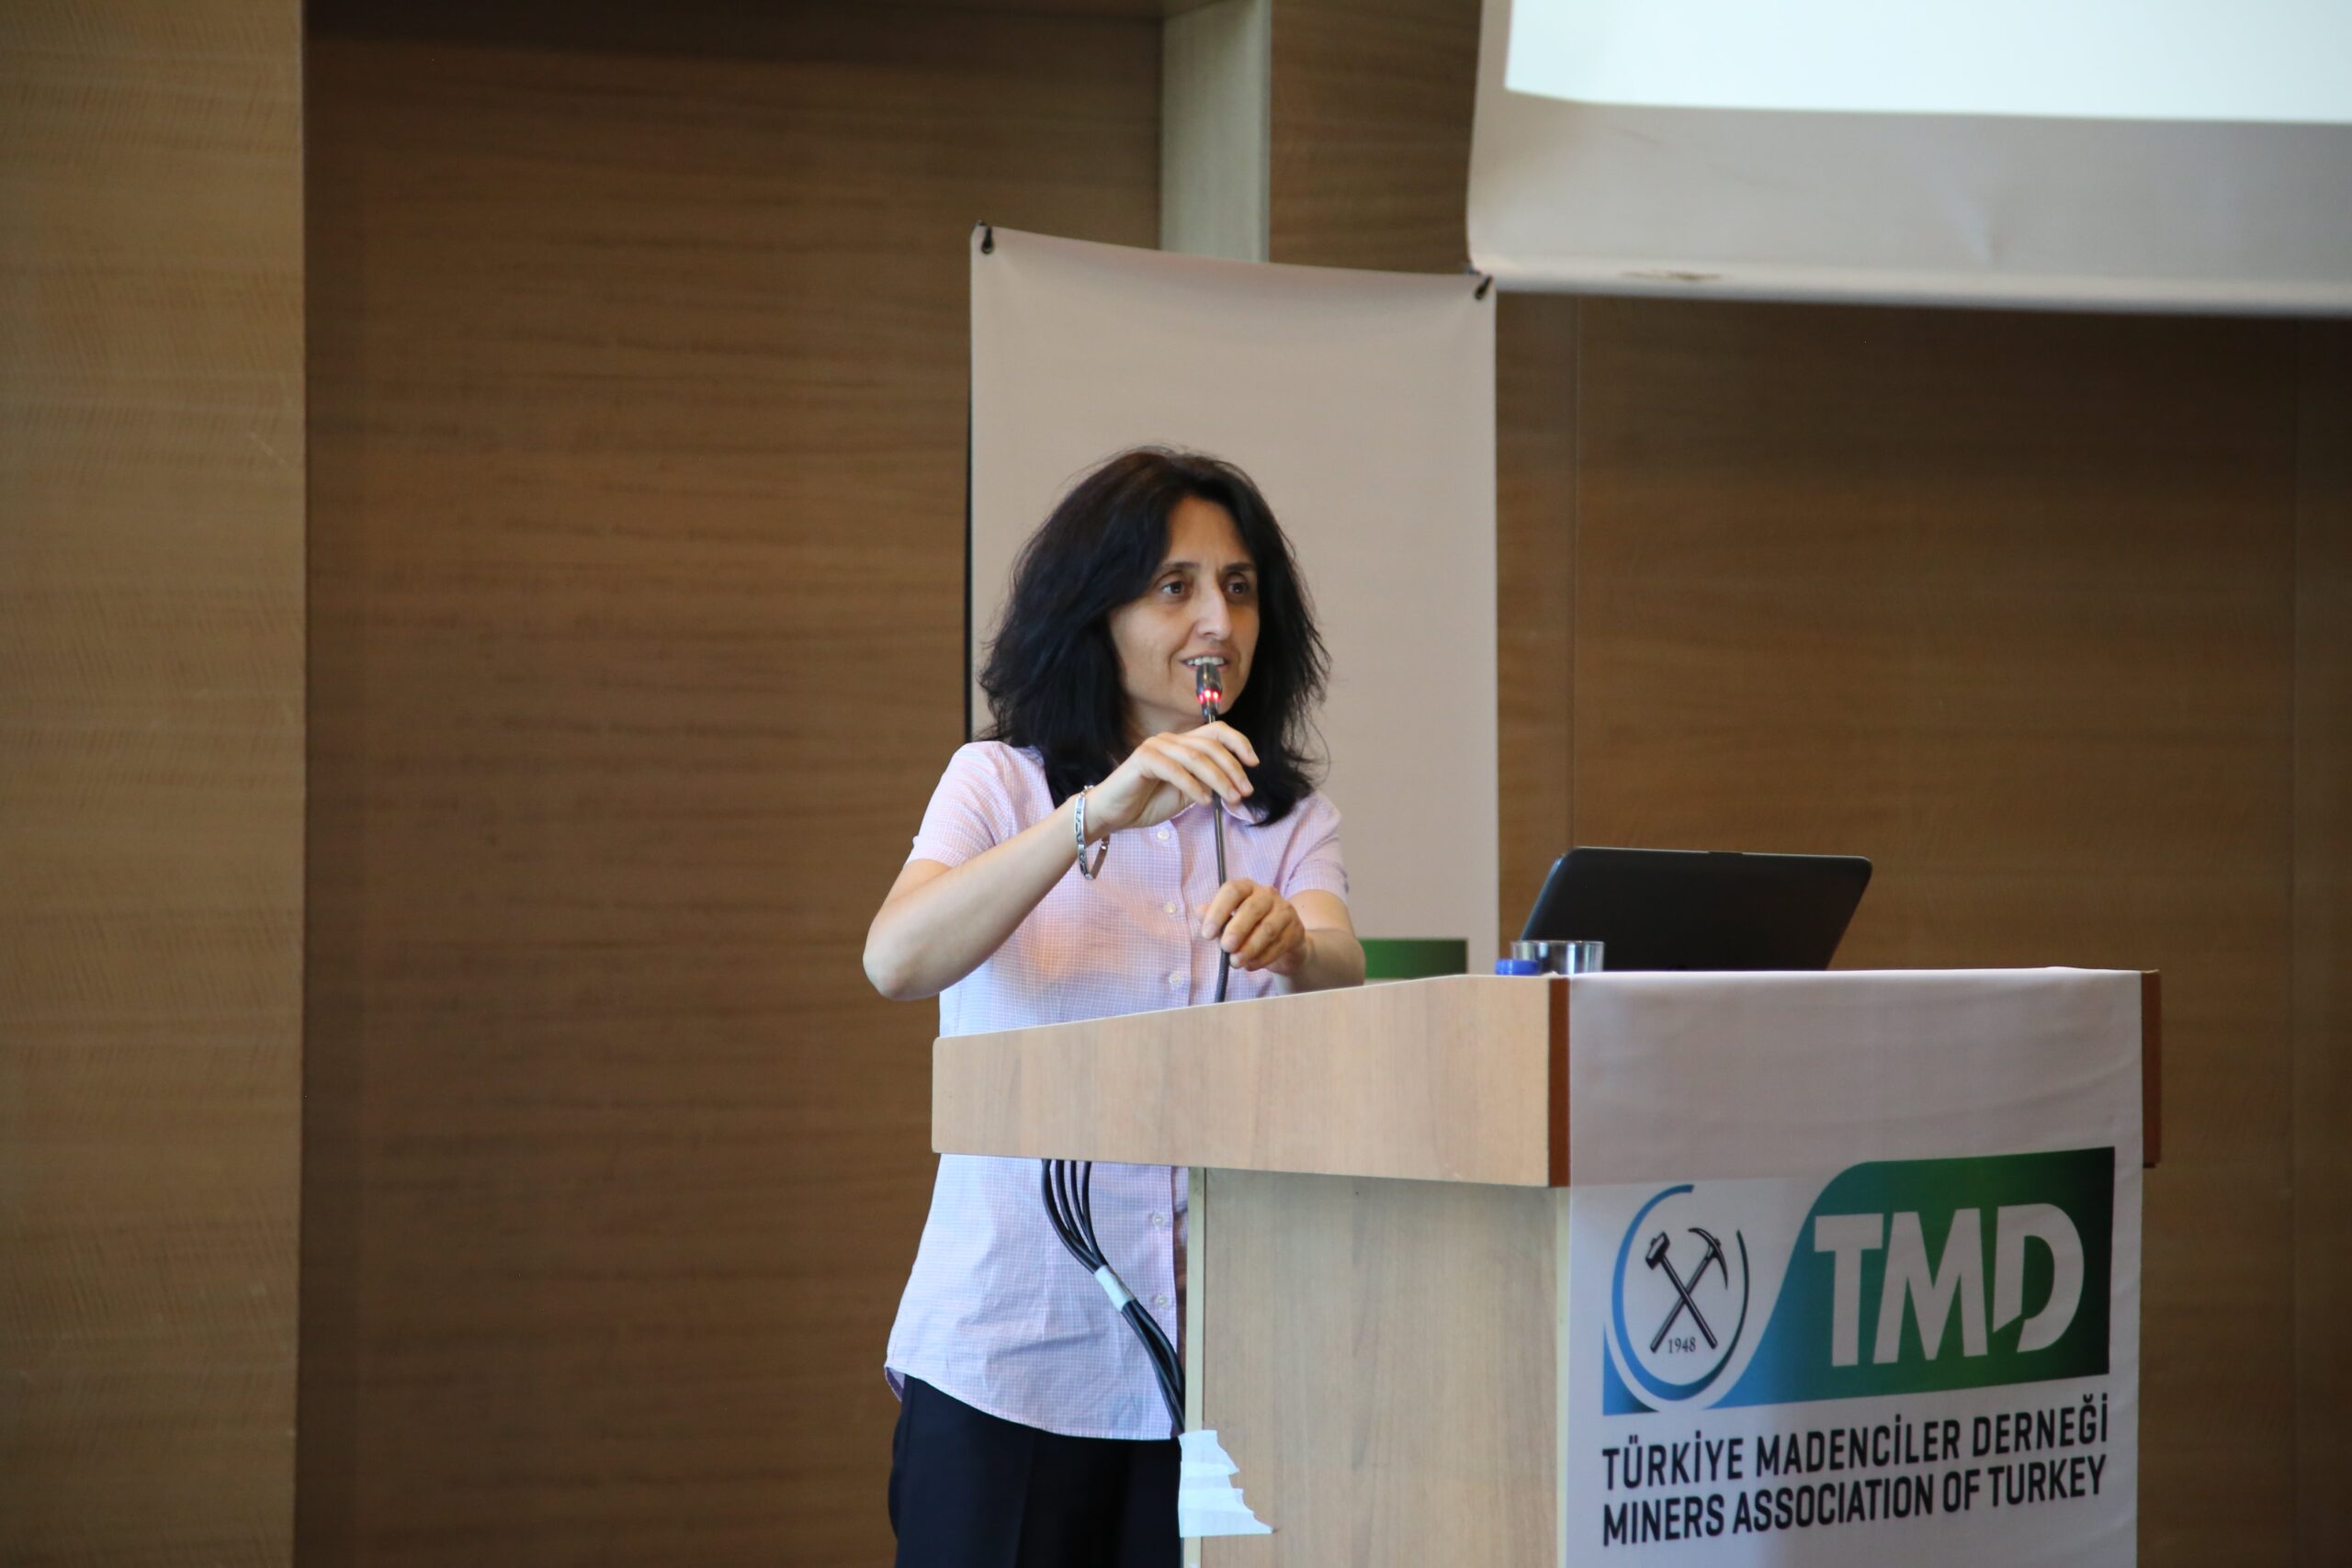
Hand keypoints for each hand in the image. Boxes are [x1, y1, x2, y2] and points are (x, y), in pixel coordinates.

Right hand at [1082, 722, 1257, 837]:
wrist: (1112, 814)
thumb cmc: (1147, 802)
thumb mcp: (1187, 793)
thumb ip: (1207, 784)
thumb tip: (1236, 785)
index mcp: (1182, 744)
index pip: (1217, 731)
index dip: (1239, 743)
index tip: (1254, 764)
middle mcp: (1170, 740)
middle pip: (1211, 745)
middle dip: (1233, 769)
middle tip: (1244, 791)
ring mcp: (1156, 747)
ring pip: (1197, 757)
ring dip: (1219, 780)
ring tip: (1230, 799)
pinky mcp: (1143, 759)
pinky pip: (1175, 770)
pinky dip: (1194, 786)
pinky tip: (1204, 801)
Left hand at [1199, 878, 1308, 975]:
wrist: (1283, 945)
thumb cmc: (1250, 930)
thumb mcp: (1228, 924)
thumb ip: (1214, 918)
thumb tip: (1198, 911)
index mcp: (1247, 888)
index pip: (1232, 890)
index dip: (1218, 911)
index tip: (1206, 934)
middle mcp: (1268, 894)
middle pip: (1252, 908)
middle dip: (1236, 929)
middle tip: (1225, 948)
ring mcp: (1285, 911)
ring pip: (1268, 928)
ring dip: (1250, 948)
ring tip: (1235, 962)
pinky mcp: (1296, 930)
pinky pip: (1279, 944)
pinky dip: (1263, 958)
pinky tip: (1250, 966)